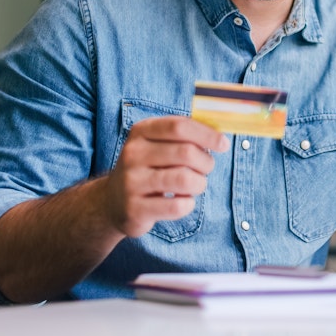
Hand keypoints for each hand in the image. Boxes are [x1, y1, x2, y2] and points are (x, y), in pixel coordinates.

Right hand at [99, 115, 229, 237]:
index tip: (223, 144)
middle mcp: (133, 154)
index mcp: (141, 132)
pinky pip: (177, 205)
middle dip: (206, 162)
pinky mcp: (135, 209)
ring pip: (184, 179)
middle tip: (206, 169)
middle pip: (186, 152)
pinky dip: (188, 204)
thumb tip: (219, 138)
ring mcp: (131, 182)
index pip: (179, 126)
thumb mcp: (158, 144)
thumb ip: (185, 136)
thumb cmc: (148, 168)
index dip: (206, 134)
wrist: (112, 201)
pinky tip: (182, 201)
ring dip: (199, 184)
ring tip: (195, 185)